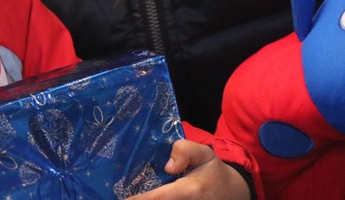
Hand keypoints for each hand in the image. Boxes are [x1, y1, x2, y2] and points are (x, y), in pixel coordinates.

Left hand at [131, 139, 251, 199]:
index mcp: (190, 190)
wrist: (230, 193)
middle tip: (113, 191)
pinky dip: (146, 198)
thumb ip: (186, 150)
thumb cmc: (212, 172)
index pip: (160, 197)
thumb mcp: (205, 153)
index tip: (122, 198)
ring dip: (141, 198)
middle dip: (136, 198)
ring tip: (120, 191)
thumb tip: (168, 165)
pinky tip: (134, 194)